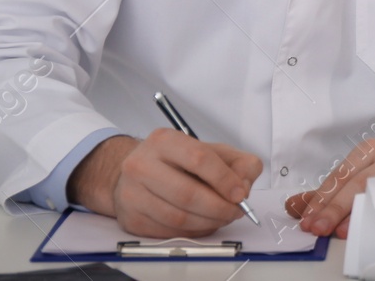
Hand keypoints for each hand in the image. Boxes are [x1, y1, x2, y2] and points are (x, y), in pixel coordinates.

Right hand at [69, 129, 262, 237]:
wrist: (138, 172)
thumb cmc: (180, 161)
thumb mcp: (213, 151)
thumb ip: (239, 163)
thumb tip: (243, 187)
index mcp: (165, 141)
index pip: (199, 159)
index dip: (224, 179)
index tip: (240, 194)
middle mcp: (141, 165)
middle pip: (187, 194)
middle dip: (219, 207)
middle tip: (235, 211)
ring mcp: (131, 193)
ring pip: (177, 218)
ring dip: (208, 223)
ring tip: (222, 218)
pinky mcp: (130, 218)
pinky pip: (167, 233)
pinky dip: (192, 233)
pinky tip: (203, 224)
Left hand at [285, 134, 374, 239]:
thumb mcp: (360, 172)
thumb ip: (328, 192)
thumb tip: (295, 205)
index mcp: (369, 150)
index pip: (340, 175)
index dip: (321, 199)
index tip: (307, 219)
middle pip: (358, 182)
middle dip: (335, 208)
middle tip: (318, 228)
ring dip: (359, 214)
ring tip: (342, 231)